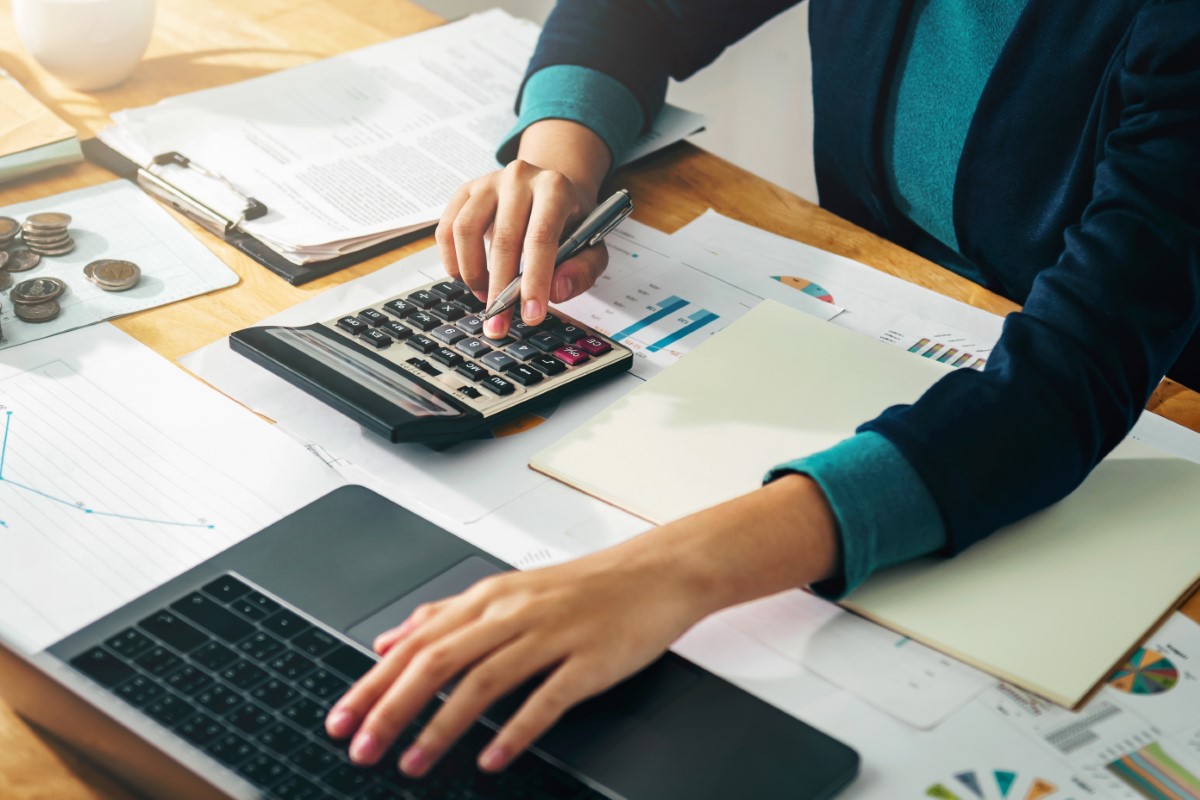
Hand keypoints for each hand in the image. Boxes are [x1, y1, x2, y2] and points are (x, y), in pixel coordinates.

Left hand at [323, 474, 838, 777]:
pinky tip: (492, 758)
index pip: (416, 642)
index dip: (374, 682)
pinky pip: (545, 698)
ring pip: (482, 681)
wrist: (653, 573)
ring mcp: (551, 634)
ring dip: (441, 728)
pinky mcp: (588, 659)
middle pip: (438, 661)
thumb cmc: (582, 588)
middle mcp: (513, 613)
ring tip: (413, 764)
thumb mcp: (507, 592)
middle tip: (362, 747)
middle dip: (392, 708)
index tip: (343, 718)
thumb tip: (389, 638)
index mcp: (489, 598)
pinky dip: (514, 731)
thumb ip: (446, 616)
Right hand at [434, 119, 612, 337]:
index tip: (531, 315)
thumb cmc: (570, 220)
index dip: (535, 280)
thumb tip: (556, 291)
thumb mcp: (592, 244)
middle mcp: (519, 179)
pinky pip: (446, 229)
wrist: (549, 187)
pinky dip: (452, 261)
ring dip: (472, 273)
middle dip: (501, 290)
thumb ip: (583, 270)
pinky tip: (469, 278)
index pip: (541, 237)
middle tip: (500, 324)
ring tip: (486, 297)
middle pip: (504, 239)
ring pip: (466, 231)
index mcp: (555, 188)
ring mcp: (488, 183)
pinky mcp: (464, 192)